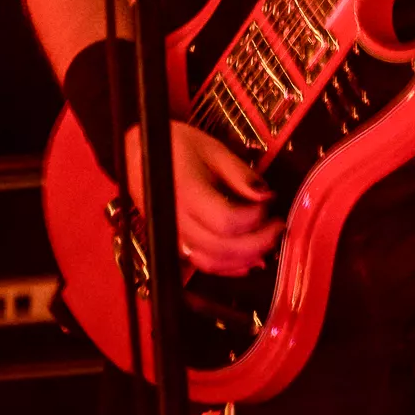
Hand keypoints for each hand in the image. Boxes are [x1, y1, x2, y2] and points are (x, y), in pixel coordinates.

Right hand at [124, 120, 282, 277]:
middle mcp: (177, 220)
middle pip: (223, 248)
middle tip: (278, 225)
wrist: (137, 151)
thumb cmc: (176, 145)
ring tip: (267, 242)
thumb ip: (239, 173)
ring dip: (245, 258)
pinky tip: (248, 261)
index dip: (254, 218)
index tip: (270, 203)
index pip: (226, 221)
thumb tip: (266, 195)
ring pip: (213, 262)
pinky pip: (202, 264)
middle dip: (258, 241)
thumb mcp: (211, 147)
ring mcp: (173, 235)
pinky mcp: (174, 243)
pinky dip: (228, 268)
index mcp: (186, 193)